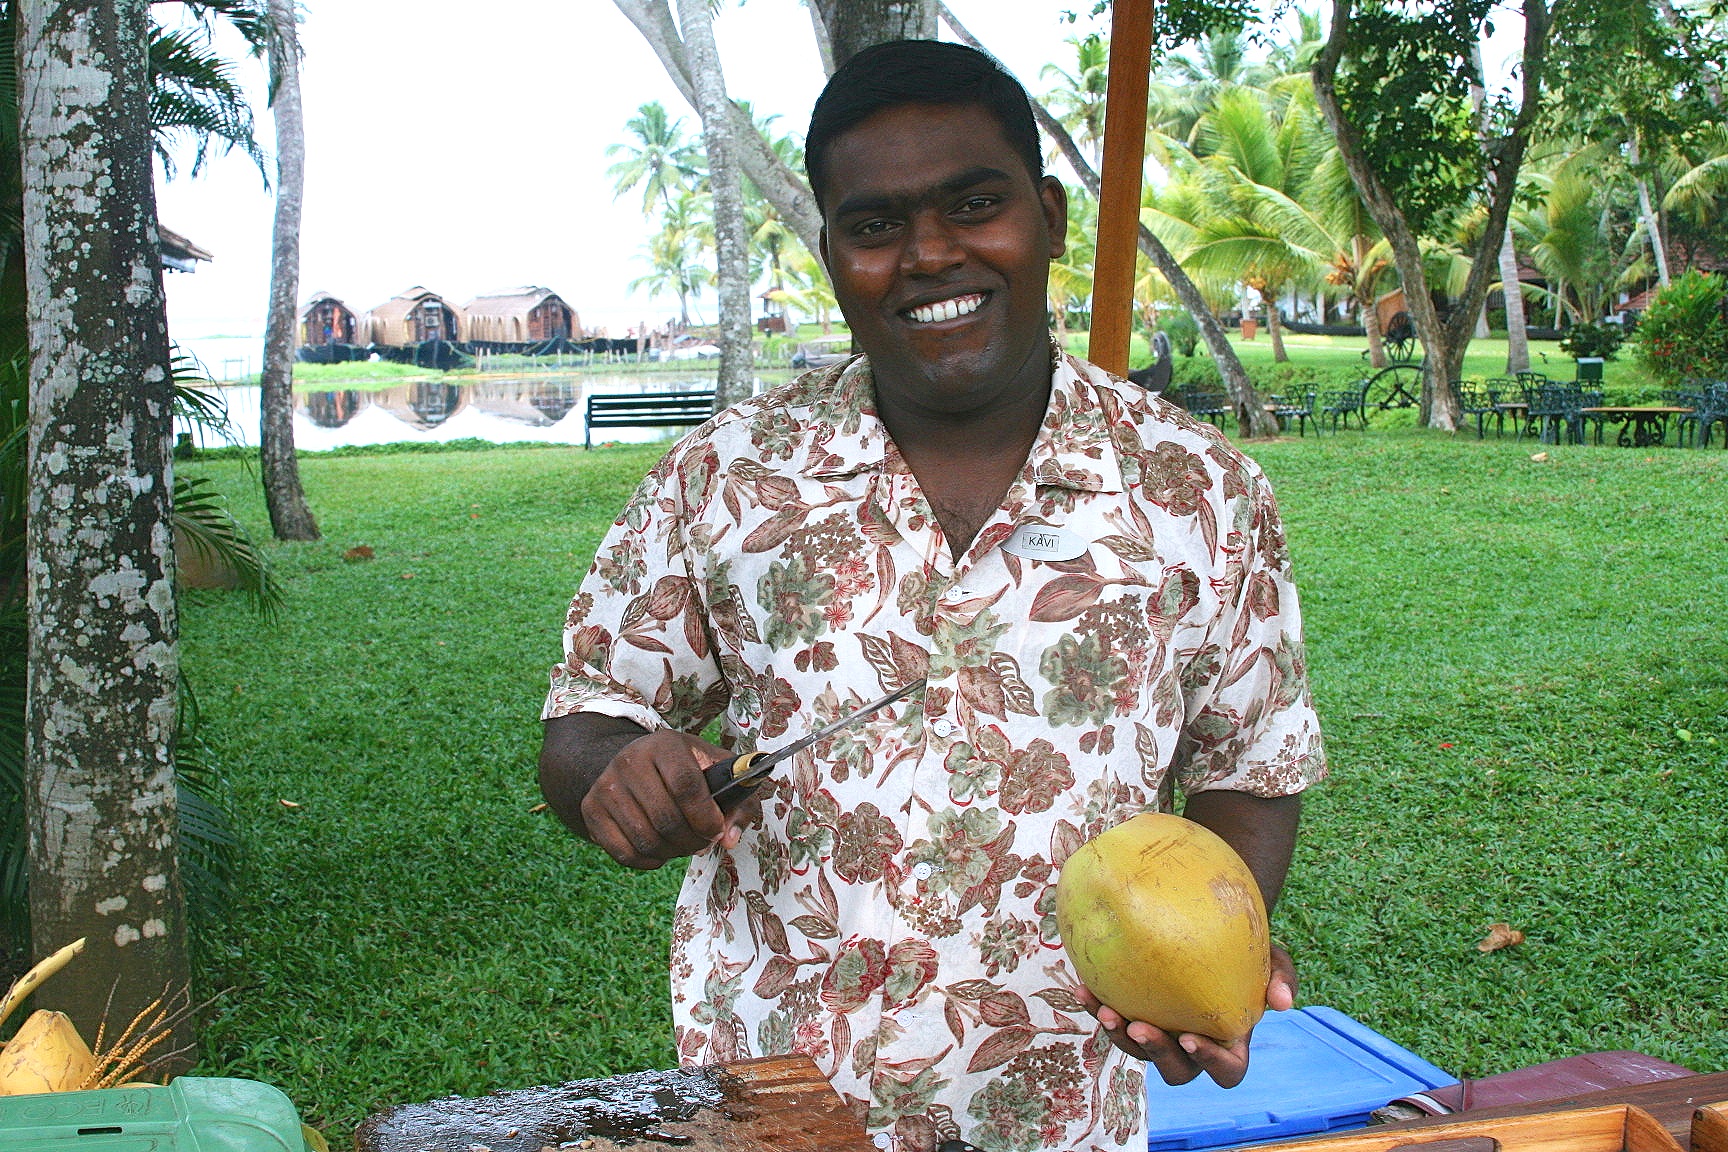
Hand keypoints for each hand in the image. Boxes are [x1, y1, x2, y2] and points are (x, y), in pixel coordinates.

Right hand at [579, 730, 761, 869]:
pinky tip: (661, 849)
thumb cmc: (685, 768)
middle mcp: (630, 760)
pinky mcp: (591, 810)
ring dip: (672, 852)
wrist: (634, 763)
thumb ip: (737, 802)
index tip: (716, 830)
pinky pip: (624, 853)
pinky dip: (649, 861)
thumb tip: (729, 839)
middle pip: (666, 818)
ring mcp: (606, 785)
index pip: (686, 786)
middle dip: (693, 840)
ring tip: (683, 844)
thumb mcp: (716, 771)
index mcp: (665, 745)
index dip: (706, 817)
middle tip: (703, 842)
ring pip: (645, 840)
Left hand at [1078, 944, 1296, 1087]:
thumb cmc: (1250, 952)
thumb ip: (1282, 978)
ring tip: (1104, 1008)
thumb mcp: (1273, 960)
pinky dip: (1096, 1005)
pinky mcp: (1135, 1012)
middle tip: (1137, 1025)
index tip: (1190, 1037)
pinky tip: (1084, 986)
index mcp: (1231, 1044)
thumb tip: (1283, 1003)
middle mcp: (1193, 1046)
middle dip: (1154, 1052)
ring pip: (1137, 1050)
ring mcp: (1162, 1032)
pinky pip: (1113, 1018)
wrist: (1215, 931)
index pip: (1226, 1072)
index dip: (1209, 1062)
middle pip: (1175, 1070)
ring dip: (1118, 1035)